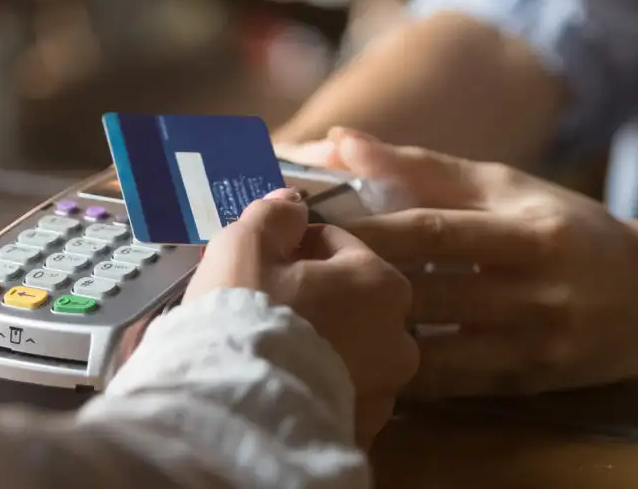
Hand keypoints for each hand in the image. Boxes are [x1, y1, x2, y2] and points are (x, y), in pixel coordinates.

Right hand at [185, 189, 417, 445]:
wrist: (238, 413)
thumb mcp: (247, 246)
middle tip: (261, 306)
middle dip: (312, 299)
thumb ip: (275, 216)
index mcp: (383, 284)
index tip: (261, 260)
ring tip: (266, 352)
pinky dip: (312, 390)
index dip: (294, 246)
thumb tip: (293, 201)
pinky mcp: (361, 436)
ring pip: (346, 353)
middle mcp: (399, 341)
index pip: (338, 245)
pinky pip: (335, 398)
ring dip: (316, 346)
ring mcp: (384, 395)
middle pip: (348, 303)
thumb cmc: (246, 316)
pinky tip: (275, 388)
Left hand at [279, 129, 637, 397]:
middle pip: (427, 294)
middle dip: (357, 286)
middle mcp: (536, 292)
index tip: (309, 225)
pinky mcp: (529, 386)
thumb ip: (424, 167)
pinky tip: (363, 359)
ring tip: (319, 326)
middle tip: (295, 282)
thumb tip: (342, 141)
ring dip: (375, 339)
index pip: (434, 231)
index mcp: (530, 232)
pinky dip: (406, 373)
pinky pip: (452, 385)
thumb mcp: (509, 187)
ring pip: (435, 351)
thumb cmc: (568, 231)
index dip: (367, 230)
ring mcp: (534, 347)